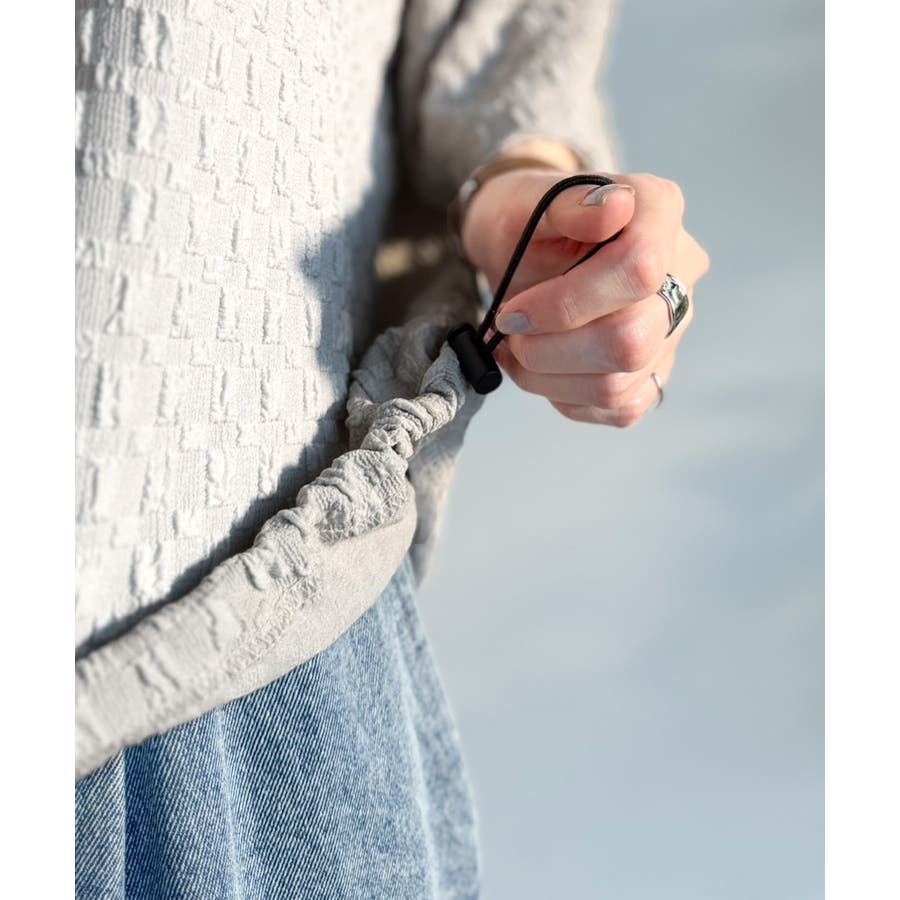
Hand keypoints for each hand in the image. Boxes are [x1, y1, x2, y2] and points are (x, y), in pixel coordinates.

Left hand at [460, 167, 709, 426]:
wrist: (521, 251)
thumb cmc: (524, 222)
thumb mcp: (527, 202)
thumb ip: (568, 204)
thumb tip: (614, 207)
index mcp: (659, 213)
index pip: (639, 269)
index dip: (567, 303)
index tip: (513, 311)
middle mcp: (680, 274)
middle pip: (632, 339)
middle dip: (551, 348)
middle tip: (510, 332)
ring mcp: (672, 329)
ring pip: (619, 383)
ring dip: (548, 376)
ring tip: (516, 348)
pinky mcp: (655, 372)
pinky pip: (618, 407)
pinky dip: (565, 395)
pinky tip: (542, 367)